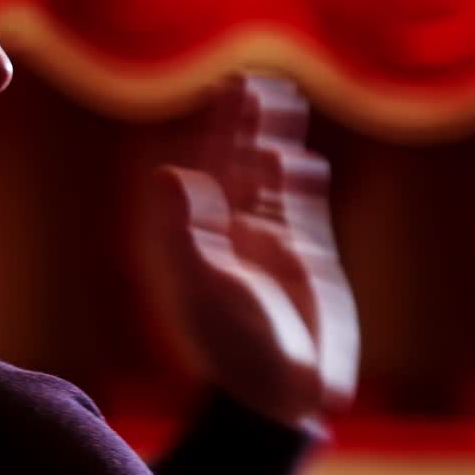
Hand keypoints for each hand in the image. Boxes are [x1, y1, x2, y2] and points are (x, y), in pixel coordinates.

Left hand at [138, 74, 358, 426]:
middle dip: (244, 124)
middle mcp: (227, 237)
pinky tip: (302, 159)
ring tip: (282, 99)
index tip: (222, 92)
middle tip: (254, 81)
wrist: (283, 393)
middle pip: (235, 166)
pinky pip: (301, 208)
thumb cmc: (235, 347)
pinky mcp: (305, 259)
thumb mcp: (204, 288)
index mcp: (195, 239)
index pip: (203, 171)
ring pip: (269, 180)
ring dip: (275, 140)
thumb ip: (186, 232)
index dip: (213, 131)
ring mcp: (266, 245)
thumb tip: (169, 173)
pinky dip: (302, 182)